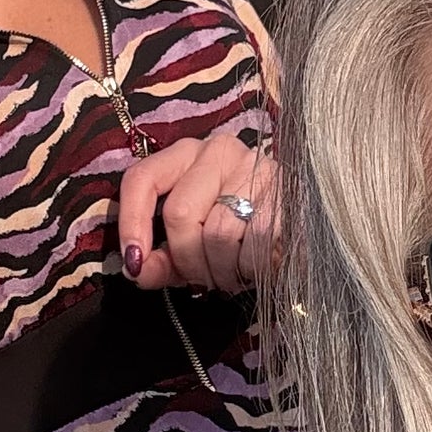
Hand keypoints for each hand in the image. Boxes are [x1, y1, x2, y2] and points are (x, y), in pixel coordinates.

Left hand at [118, 128, 273, 292]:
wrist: (299, 233)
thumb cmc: (237, 237)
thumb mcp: (190, 249)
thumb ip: (159, 260)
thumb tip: (137, 270)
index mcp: (186, 155)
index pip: (143, 178)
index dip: (132, 224)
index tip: (135, 263)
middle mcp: (219, 151)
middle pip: (180, 213)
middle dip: (188, 260)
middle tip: (203, 280)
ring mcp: (255, 165)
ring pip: (217, 232)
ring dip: (221, 270)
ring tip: (232, 276)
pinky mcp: (288, 189)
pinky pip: (256, 241)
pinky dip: (251, 267)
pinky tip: (258, 268)